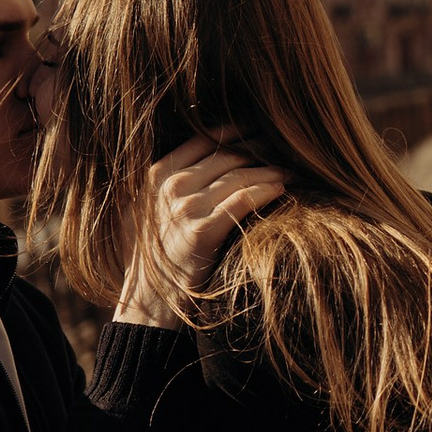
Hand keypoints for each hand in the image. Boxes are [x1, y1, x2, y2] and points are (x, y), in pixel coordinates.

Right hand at [115, 136, 286, 325]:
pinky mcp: (203, 231)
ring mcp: (186, 207)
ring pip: (240, 174)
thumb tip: (193, 164)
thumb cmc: (150, 258)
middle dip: (260, 150)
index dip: (236, 131)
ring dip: (270, 170)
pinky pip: (243, 199)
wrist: (147, 300)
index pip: (204, 139)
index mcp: (156, 175)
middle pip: (227, 154)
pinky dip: (266, 190)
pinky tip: (282, 189)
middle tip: (285, 151)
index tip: (258, 131)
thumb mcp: (141, 211)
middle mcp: (170, 186)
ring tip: (291, 171)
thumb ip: (162, 185)